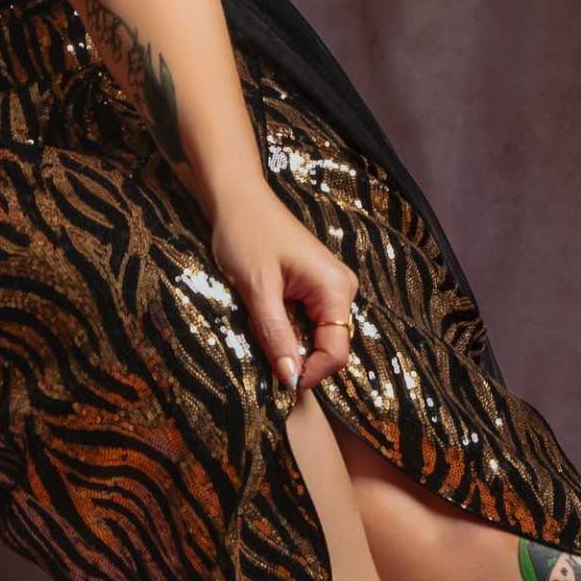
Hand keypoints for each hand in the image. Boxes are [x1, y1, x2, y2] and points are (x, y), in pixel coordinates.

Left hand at [210, 191, 359, 401]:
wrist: (238, 199)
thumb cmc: (246, 236)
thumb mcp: (257, 291)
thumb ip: (276, 336)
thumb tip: (291, 379)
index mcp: (335, 289)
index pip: (336, 351)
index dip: (310, 372)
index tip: (279, 381)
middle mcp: (342, 289)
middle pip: (330, 346)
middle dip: (297, 356)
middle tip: (262, 342)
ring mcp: (331, 287)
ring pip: (317, 336)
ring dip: (289, 341)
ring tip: (260, 322)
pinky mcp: (316, 286)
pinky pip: (308, 322)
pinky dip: (287, 328)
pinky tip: (265, 313)